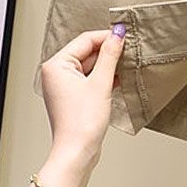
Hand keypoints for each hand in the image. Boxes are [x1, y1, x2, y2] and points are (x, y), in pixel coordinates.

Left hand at [39, 25, 125, 165]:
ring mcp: (64, 85)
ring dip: (109, 64)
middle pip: (88, 51)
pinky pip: (90, 77)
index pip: (86, 40)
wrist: (77, 153)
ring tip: (127, 65)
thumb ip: (110, 54)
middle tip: (130, 51)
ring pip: (91, 64)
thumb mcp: (101, 82)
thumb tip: (118, 33)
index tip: (126, 36)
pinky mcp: (73, 95)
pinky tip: (120, 77)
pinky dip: (105, 76)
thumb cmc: (82, 123)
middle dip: (109, 51)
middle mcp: (57, 73)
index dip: (107, 37)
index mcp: (57, 65)